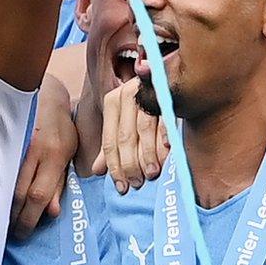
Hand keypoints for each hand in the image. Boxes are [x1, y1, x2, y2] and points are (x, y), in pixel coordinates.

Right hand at [10, 75, 74, 238]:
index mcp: (54, 156)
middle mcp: (34, 151)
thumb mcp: (68, 153)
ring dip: (2, 205)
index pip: (38, 194)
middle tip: (11, 233)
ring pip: (5, 181)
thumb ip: (59, 182)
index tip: (24, 234)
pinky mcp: (3, 137)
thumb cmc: (60, 127)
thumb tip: (51, 213)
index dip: (30, 219)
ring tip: (0, 221)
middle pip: (19, 192)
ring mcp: (17, 143)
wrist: (44, 92)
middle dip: (15, 217)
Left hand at [98, 78, 168, 194]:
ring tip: (152, 174)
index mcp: (112, 102)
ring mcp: (146, 92)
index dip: (114, 166)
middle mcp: (126, 95)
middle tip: (137, 183)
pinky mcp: (166, 93)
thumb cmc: (145, 104)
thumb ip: (113, 145)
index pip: (109, 140)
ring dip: (149, 154)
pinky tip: (168, 151)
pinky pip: (165, 119)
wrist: (169, 77)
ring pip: (144, 130)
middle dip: (131, 163)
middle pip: (125, 137)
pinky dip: (166, 136)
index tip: (121, 187)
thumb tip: (96, 171)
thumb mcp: (125, 121)